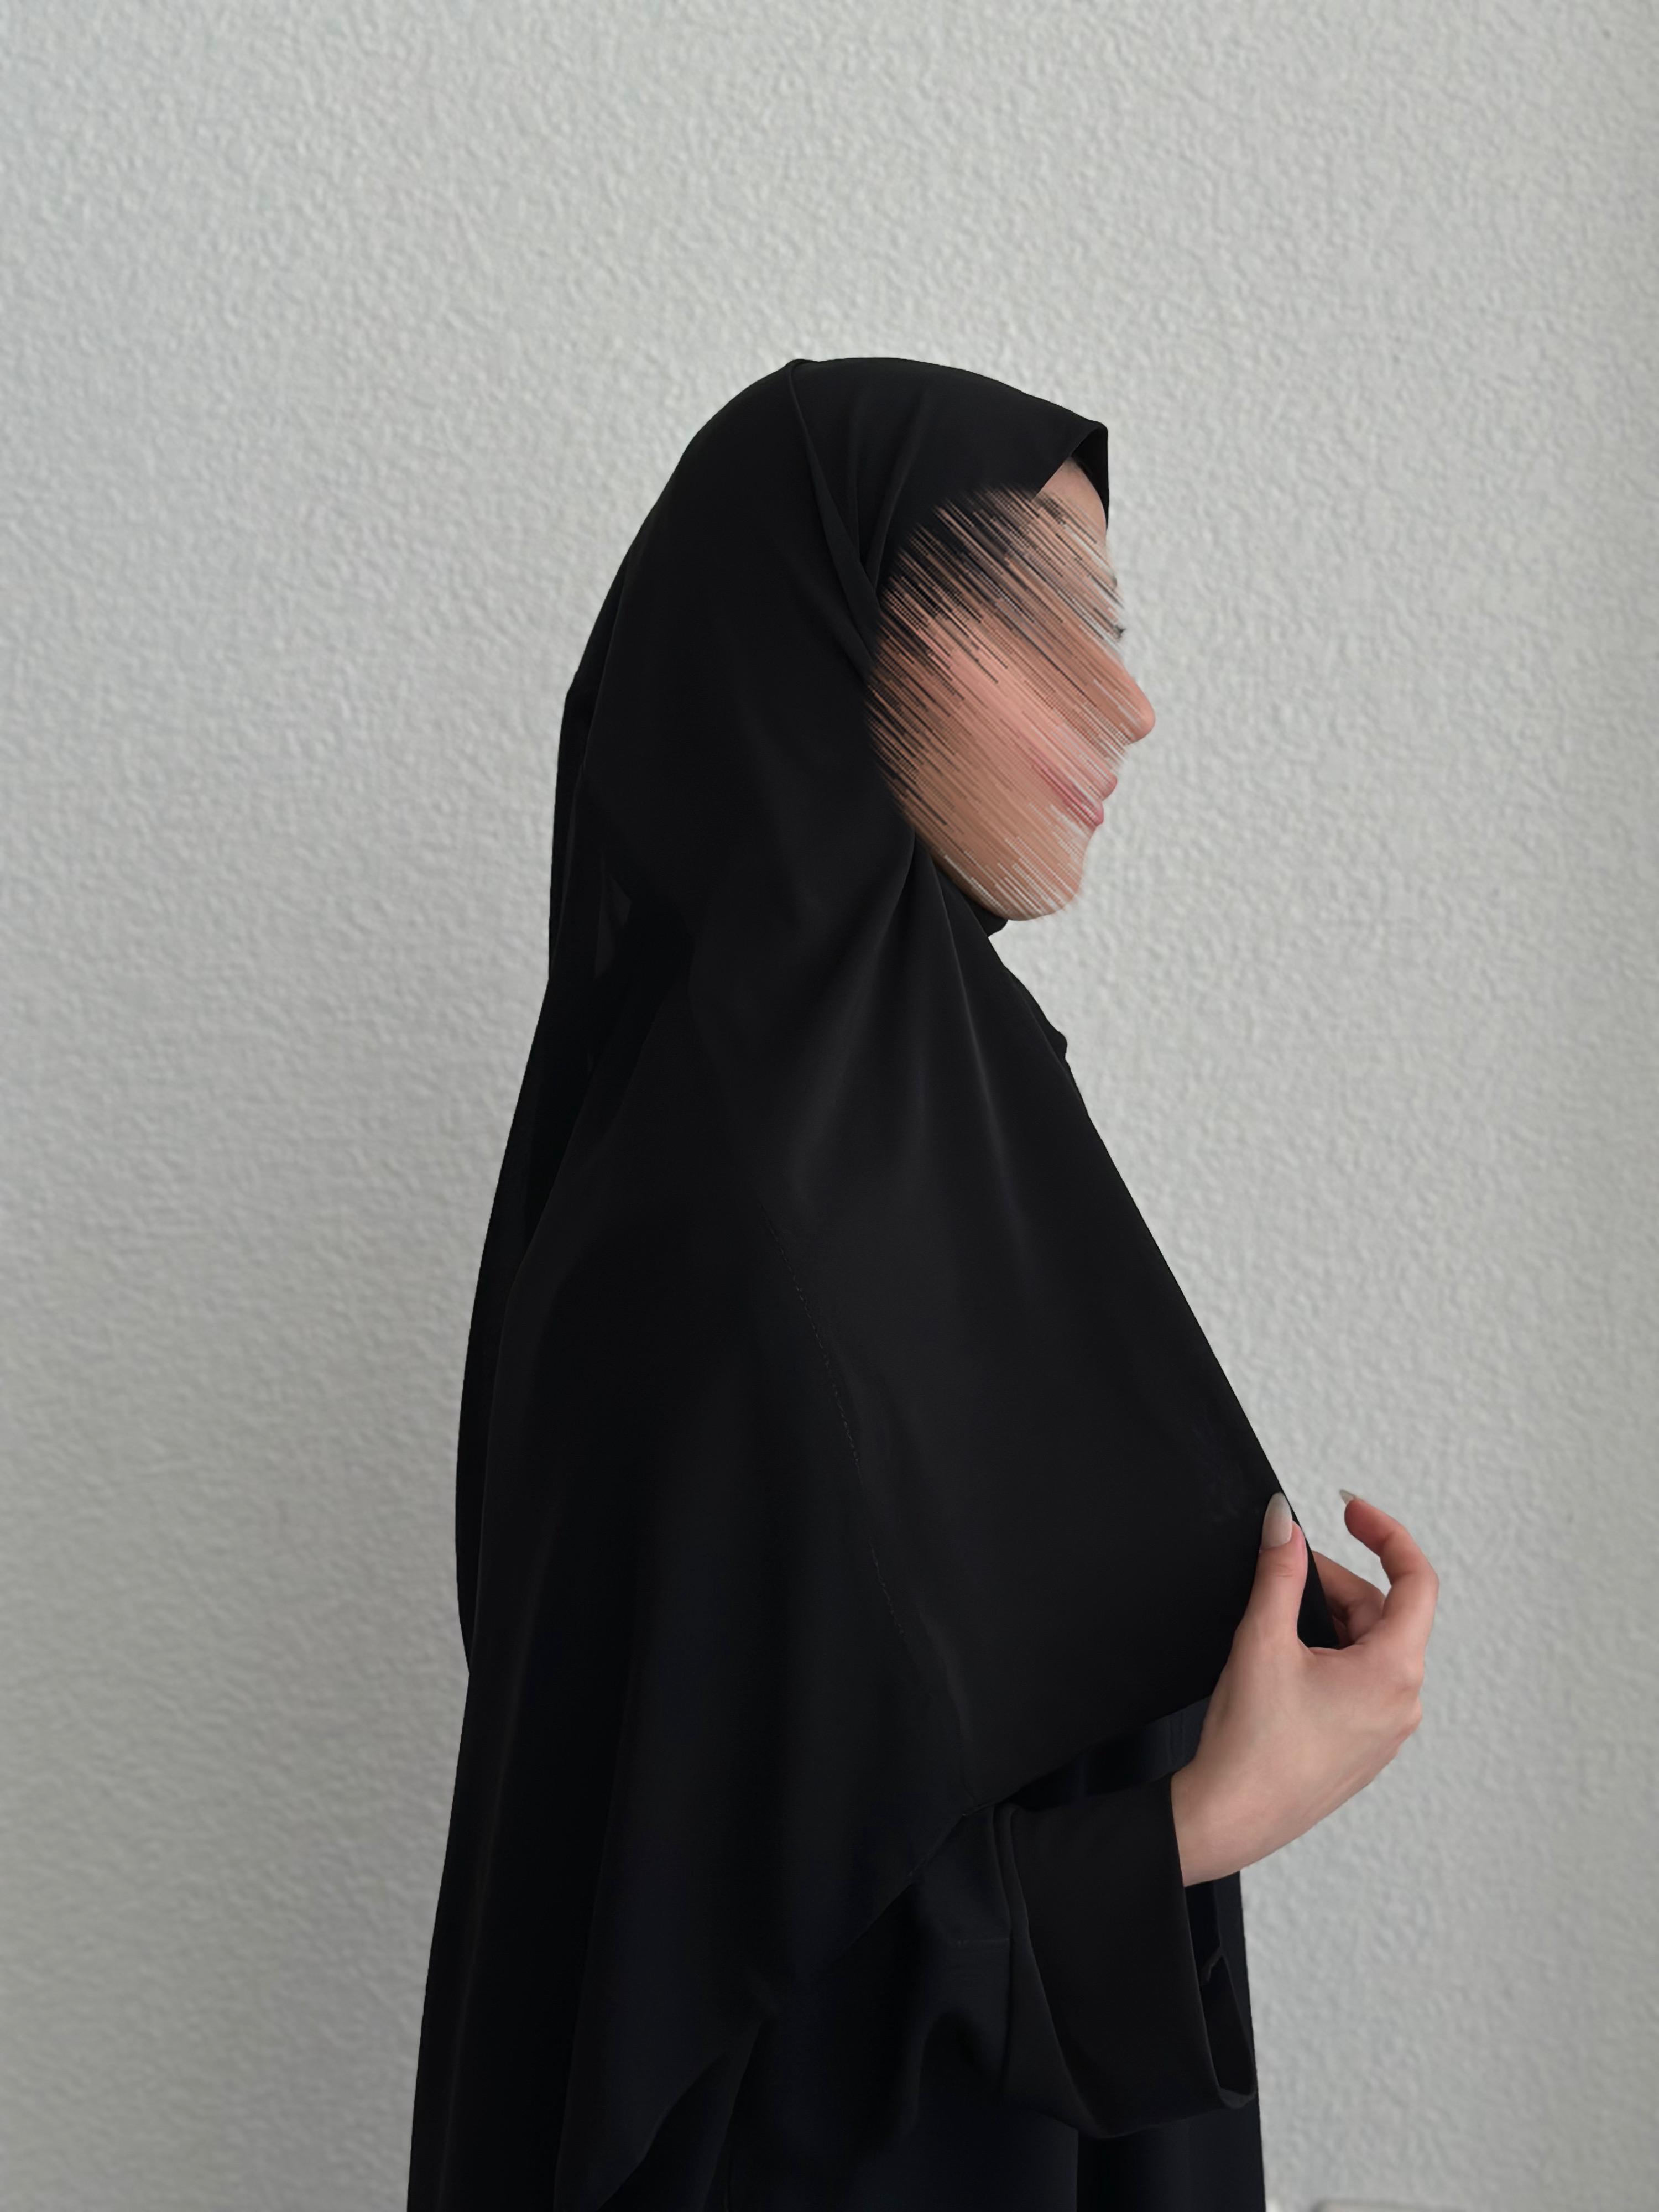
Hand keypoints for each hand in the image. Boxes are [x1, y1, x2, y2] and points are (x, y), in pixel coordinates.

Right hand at [1168, 1492, 1438, 1885]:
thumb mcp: (1262, 1639)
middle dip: (1330, 1582)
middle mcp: (1402, 1703)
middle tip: (1277, 1569)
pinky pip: (1356, 1680)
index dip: (1386, 1533)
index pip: (1416, 1581)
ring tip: (1271, 1621)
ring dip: (1325, 1619)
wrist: (1231, 1817)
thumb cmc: (1251, 1744)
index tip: (1350, 1510)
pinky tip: (1281, 1659)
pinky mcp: (1361, 1745)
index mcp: (1393, 1672)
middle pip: (1380, 1612)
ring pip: (1366, 1647)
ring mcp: (1384, 1729)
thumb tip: (1284, 1523)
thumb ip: (1278, 1572)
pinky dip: (1325, 1653)